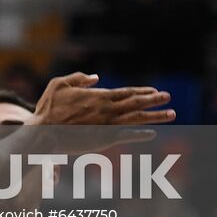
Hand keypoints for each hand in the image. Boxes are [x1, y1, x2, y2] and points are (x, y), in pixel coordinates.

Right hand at [32, 72, 174, 127]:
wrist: (44, 132)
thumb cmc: (49, 108)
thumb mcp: (58, 84)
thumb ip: (78, 78)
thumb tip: (96, 77)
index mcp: (98, 96)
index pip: (126, 93)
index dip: (141, 92)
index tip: (155, 91)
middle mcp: (107, 109)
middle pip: (136, 103)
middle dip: (154, 100)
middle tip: (168, 97)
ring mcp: (108, 124)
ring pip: (137, 119)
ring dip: (155, 116)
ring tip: (171, 114)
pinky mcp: (105, 139)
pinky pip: (128, 135)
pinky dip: (141, 134)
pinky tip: (152, 134)